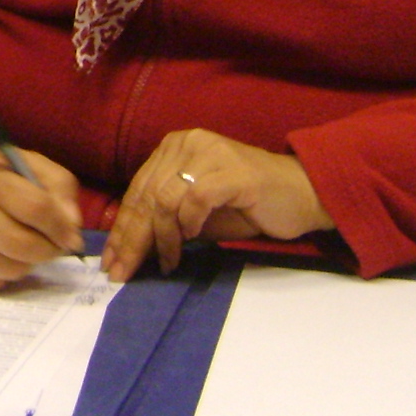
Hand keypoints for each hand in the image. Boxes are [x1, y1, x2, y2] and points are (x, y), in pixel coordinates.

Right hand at [0, 138, 84, 290]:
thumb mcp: (27, 164)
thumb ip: (59, 187)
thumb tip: (71, 229)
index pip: (35, 208)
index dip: (61, 226)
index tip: (70, 235)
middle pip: (23, 245)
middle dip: (48, 250)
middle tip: (52, 245)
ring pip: (12, 270)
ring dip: (27, 262)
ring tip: (20, 244)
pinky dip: (5, 272)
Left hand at [101, 128, 333, 282]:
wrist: (304, 194)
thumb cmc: (250, 205)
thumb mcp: (197, 213)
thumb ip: (166, 221)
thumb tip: (132, 248)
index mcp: (173, 147)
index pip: (137, 190)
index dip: (122, 229)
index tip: (111, 262)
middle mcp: (187, 143)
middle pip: (146, 196)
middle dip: (132, 239)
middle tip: (123, 272)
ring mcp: (210, 153)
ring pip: (165, 199)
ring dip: (162, 238)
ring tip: (168, 263)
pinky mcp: (233, 171)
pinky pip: (196, 200)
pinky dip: (188, 225)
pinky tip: (191, 242)